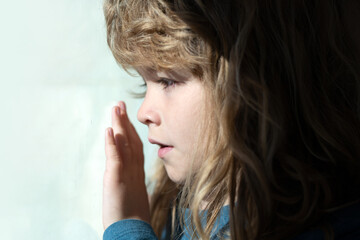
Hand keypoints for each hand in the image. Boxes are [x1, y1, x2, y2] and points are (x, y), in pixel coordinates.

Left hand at [102, 101, 149, 229]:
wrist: (132, 230)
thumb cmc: (132, 215)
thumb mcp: (133, 193)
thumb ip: (133, 180)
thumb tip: (133, 172)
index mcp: (136, 172)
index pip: (135, 146)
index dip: (130, 130)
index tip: (126, 116)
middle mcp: (133, 169)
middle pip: (130, 140)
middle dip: (125, 121)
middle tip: (120, 104)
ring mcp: (127, 172)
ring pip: (124, 144)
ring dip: (119, 125)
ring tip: (116, 108)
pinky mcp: (117, 179)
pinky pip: (115, 158)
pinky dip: (112, 143)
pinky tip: (109, 130)